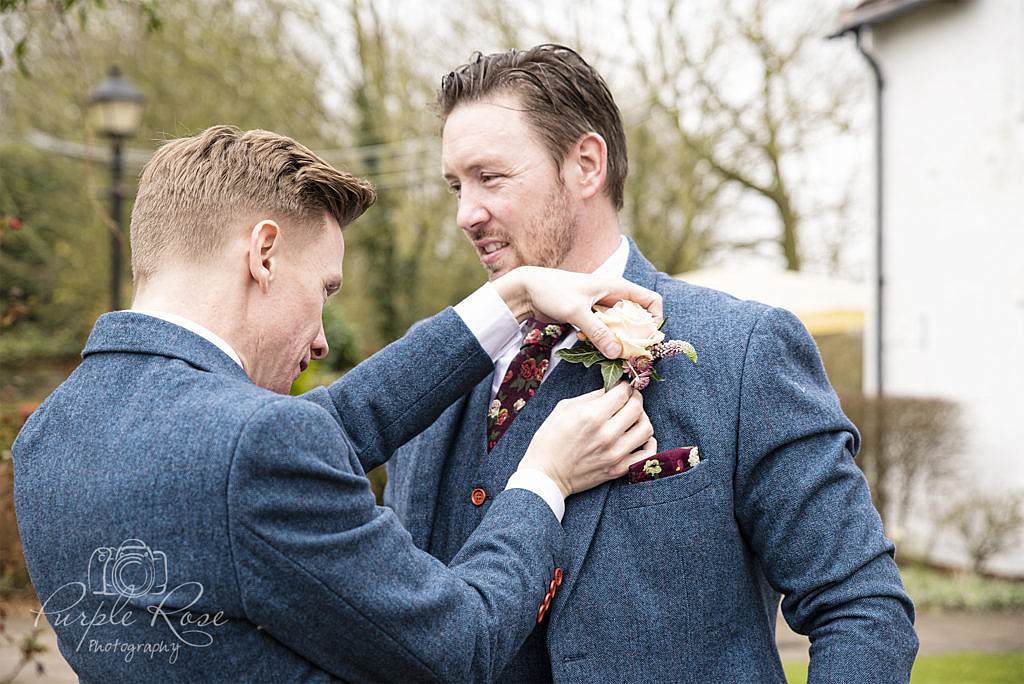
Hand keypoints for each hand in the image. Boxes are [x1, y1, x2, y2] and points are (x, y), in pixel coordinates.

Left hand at [492, 266, 662, 358]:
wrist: (526, 289)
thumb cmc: (552, 291)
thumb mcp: (576, 311)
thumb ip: (598, 332)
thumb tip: (617, 353)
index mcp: (616, 287)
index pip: (651, 300)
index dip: (655, 320)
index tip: (647, 340)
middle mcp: (612, 296)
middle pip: (637, 318)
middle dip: (636, 336)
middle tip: (630, 354)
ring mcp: (601, 307)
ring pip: (620, 327)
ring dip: (617, 341)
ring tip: (608, 352)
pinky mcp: (589, 317)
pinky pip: (603, 331)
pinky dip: (600, 339)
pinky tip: (584, 340)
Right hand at [519, 382, 657, 496]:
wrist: (546, 474)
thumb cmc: (550, 439)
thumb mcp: (564, 408)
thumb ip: (591, 397)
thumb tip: (610, 390)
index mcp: (591, 415)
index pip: (623, 393)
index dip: (624, 386)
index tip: (622, 387)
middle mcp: (606, 433)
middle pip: (637, 407)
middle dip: (634, 398)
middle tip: (628, 400)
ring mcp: (615, 453)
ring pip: (646, 428)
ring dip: (642, 419)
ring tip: (632, 419)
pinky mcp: (618, 469)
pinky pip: (647, 454)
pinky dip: (648, 444)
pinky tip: (639, 439)